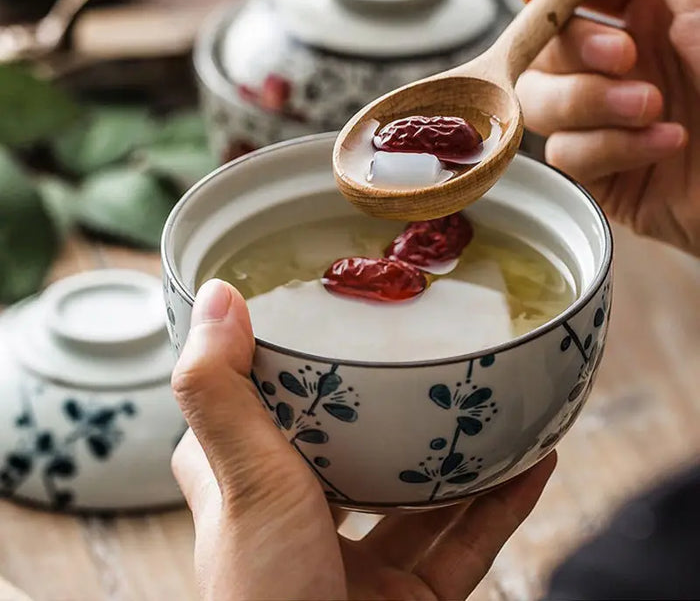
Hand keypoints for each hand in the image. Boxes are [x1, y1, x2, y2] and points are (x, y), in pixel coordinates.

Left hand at [171, 279, 556, 599]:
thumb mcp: (241, 482)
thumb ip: (222, 392)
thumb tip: (216, 295)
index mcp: (248, 497)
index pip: (249, 423)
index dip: (274, 381)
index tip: (314, 334)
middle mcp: (300, 531)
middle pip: (346, 458)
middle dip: (383, 415)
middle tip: (422, 358)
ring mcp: (359, 574)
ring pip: (417, 502)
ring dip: (458, 457)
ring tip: (493, 402)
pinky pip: (467, 544)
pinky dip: (503, 504)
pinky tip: (537, 460)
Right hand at [507, 0, 699, 254]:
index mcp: (644, 5)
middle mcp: (617, 56)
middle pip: (541, 42)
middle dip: (578, 49)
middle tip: (627, 57)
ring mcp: (602, 113)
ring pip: (541, 100)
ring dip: (592, 103)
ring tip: (653, 109)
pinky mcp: (599, 166)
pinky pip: (565, 152)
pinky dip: (610, 148)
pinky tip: (661, 146)